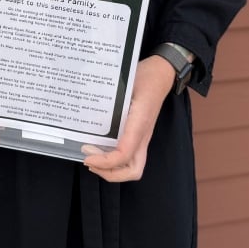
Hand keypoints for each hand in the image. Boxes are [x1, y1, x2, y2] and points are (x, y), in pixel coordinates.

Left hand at [81, 55, 174, 181]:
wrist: (162, 74)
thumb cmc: (145, 77)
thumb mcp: (125, 84)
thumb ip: (110, 99)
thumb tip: (87, 109)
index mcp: (139, 123)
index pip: (124, 153)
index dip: (105, 161)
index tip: (87, 156)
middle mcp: (143, 135)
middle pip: (134, 170)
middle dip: (111, 173)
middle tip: (90, 161)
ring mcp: (143, 137)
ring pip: (134, 166)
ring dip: (113, 169)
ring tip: (93, 158)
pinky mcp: (140, 135)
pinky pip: (130, 156)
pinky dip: (115, 160)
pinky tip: (100, 149)